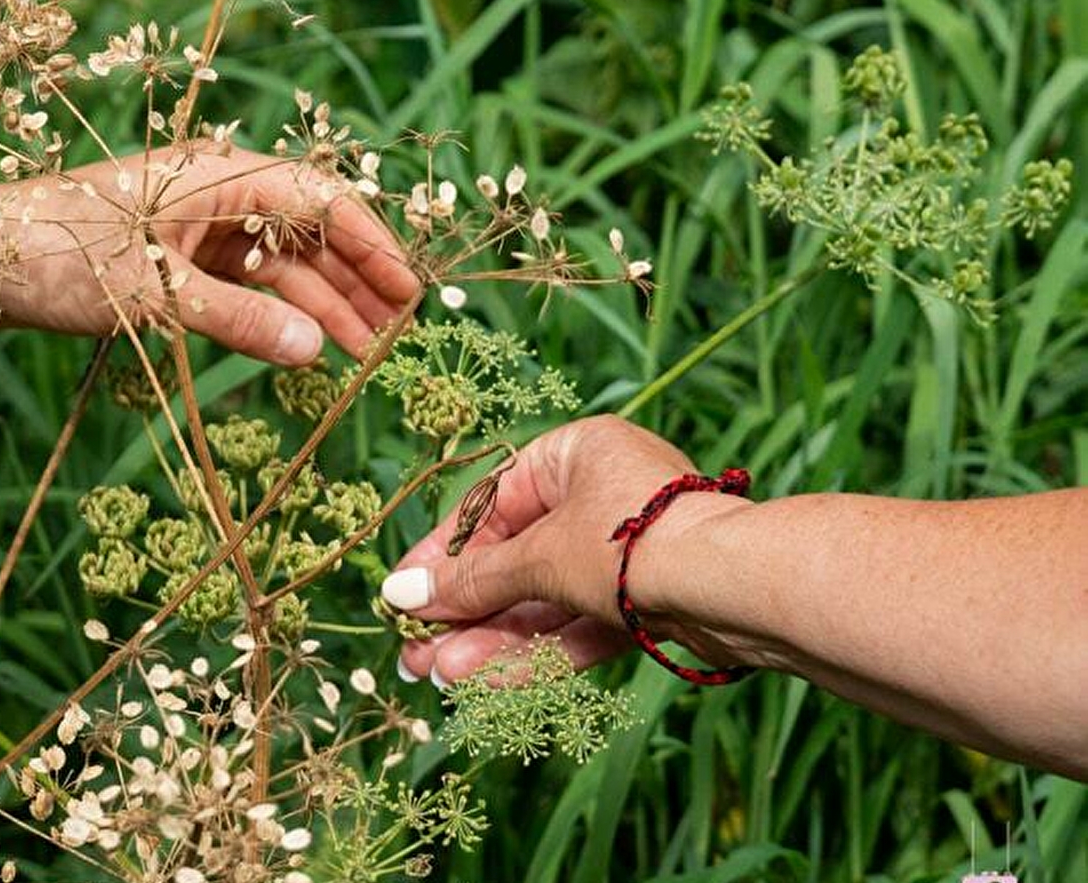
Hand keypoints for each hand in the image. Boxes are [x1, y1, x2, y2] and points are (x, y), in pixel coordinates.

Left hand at [0, 147, 417, 364]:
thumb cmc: (58, 258)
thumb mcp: (153, 296)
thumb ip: (237, 321)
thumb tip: (316, 349)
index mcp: (217, 177)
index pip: (318, 201)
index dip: (370, 245)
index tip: (409, 290)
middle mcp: (218, 195)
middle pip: (309, 233)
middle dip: (357, 281)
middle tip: (401, 333)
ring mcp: (200, 228)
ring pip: (282, 264)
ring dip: (324, 304)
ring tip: (369, 353)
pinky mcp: (182, 260)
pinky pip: (247, 285)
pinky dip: (279, 314)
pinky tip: (312, 346)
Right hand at [385, 416, 751, 685]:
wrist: (734, 589)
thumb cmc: (631, 544)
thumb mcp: (538, 558)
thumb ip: (472, 580)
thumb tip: (402, 593)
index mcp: (576, 454)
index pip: (490, 503)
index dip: (443, 555)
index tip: (404, 595)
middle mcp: (601, 496)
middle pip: (514, 558)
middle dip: (464, 610)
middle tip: (415, 652)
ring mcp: (626, 552)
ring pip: (543, 599)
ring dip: (492, 638)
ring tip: (441, 675)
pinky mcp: (646, 602)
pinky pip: (578, 624)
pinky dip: (536, 651)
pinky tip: (488, 681)